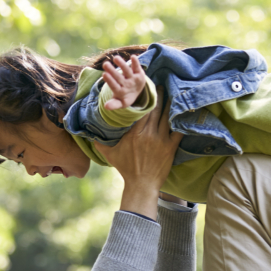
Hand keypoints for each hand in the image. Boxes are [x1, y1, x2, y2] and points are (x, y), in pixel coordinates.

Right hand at [96, 87, 181, 218]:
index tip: (145, 89)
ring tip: (171, 93)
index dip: (143, 98)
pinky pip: (178, 131)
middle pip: (155, 109)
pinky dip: (180, 121)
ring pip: (166, 117)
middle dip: (158, 96)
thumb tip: (87, 132)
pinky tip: (182, 111)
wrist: (142, 185)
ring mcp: (161, 140)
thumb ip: (99, 142)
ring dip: (169, 104)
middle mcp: (148, 134)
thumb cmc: (126, 169)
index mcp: (134, 133)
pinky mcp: (171, 148)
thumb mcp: (110, 154)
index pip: (140, 110)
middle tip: (160, 85)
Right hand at [102, 55, 147, 110]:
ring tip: (116, 58)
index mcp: (121, 92)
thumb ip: (113, 104)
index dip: (110, 81)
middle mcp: (127, 85)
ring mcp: (133, 78)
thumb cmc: (123, 96)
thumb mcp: (118, 102)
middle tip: (105, 64)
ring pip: (127, 71)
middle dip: (113, 71)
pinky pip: (137, 68)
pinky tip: (133, 56)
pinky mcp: (139, 73)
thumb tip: (106, 107)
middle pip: (119, 78)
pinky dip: (136, 62)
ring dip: (122, 64)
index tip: (104, 74)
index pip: (115, 86)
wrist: (137, 93)